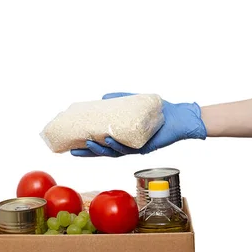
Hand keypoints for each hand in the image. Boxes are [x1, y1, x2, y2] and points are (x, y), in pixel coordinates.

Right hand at [71, 92, 206, 156]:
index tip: (72, 148)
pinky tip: (109, 139)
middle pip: (104, 152)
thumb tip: (101, 98)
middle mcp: (127, 145)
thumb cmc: (158, 110)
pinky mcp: (144, 147)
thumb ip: (118, 99)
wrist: (179, 116)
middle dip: (88, 153)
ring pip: (114, 152)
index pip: (102, 144)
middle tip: (73, 151)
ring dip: (100, 149)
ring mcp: (135, 147)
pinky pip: (128, 148)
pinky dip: (117, 144)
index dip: (87, 149)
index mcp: (123, 137)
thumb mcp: (134, 101)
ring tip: (89, 142)